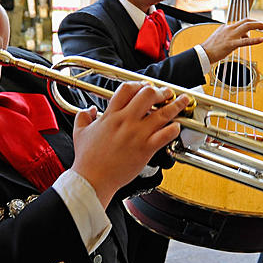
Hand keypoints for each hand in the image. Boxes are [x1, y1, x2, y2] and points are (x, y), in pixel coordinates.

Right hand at [71, 82, 189, 206]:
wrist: (93, 179)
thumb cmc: (87, 159)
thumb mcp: (80, 132)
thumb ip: (84, 116)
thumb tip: (90, 110)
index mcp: (111, 115)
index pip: (127, 89)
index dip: (139, 84)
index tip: (145, 86)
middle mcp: (126, 121)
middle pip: (148, 94)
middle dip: (160, 91)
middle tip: (166, 93)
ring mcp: (137, 134)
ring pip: (162, 113)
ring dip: (176, 104)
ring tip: (183, 100)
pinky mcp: (146, 149)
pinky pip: (166, 135)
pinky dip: (174, 128)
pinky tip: (177, 126)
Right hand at [201, 18, 262, 62]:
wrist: (204, 53)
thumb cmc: (212, 47)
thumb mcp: (221, 37)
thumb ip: (232, 35)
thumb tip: (242, 37)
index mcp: (227, 27)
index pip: (241, 21)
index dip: (251, 22)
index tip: (257, 24)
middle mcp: (229, 28)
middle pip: (246, 21)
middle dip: (257, 22)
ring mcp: (231, 36)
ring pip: (247, 27)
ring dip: (258, 25)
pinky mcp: (231, 44)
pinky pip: (245, 41)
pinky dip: (255, 40)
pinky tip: (262, 39)